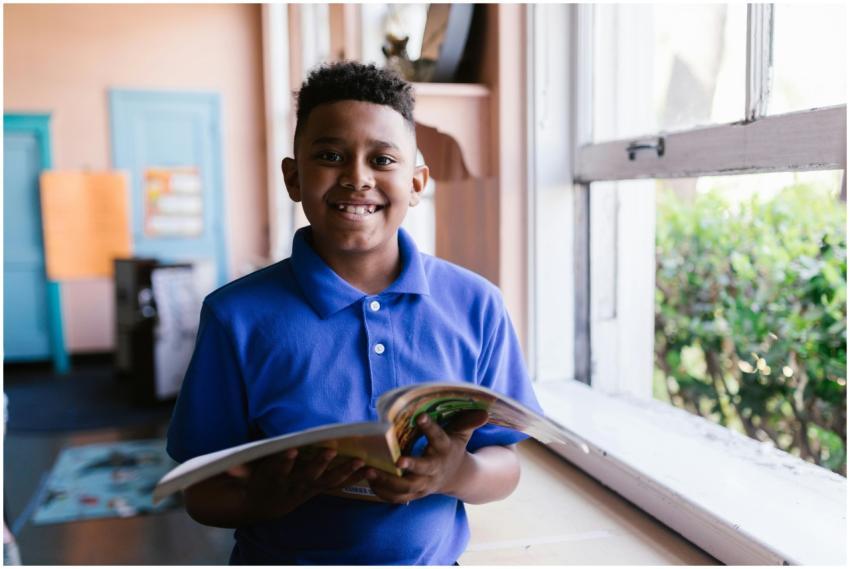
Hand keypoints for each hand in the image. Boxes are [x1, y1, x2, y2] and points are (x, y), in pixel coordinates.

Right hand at [226, 448, 366, 518]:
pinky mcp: (317, 489)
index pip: (276, 472)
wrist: (260, 505)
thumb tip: (232, 465)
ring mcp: (306, 490)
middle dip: (318, 464)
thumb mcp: (242, 473)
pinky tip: (370, 469)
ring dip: (344, 472)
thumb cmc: (252, 479)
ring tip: (360, 462)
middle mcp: (291, 488)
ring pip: (327, 482)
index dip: (283, 463)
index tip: (291, 451)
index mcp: (270, 481)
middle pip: (306, 477)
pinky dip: (353, 477)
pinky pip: (337, 485)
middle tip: (330, 450)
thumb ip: (241, 469)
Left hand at [364, 409, 488, 503]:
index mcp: (444, 450)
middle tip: (396, 459)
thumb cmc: (453, 448)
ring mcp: (425, 484)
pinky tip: (369, 482)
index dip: (430, 427)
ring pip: (406, 487)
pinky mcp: (415, 494)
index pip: (439, 437)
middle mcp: (435, 469)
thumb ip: (468, 422)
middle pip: (423, 470)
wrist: (457, 477)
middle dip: (411, 465)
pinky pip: (398, 498)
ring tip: (369, 470)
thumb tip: (485, 412)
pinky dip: (383, 493)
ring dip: (388, 481)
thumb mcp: (462, 434)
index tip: (419, 416)